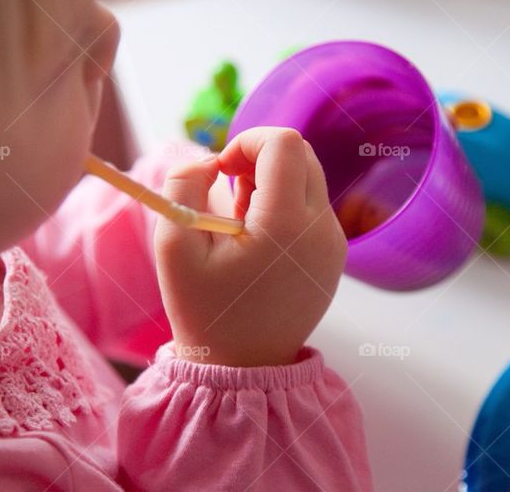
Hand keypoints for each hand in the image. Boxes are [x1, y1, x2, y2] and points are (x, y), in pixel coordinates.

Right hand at [154, 127, 346, 366]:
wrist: (242, 369)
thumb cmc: (205, 312)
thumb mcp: (175, 248)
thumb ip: (184, 187)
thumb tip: (209, 160)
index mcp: (286, 224)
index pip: (283, 142)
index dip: (246, 140)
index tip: (220, 170)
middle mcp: (321, 229)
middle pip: (300, 153)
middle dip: (258, 157)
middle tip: (227, 191)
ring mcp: (333, 244)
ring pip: (308, 177)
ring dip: (271, 181)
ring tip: (239, 223)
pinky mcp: (334, 256)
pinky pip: (312, 206)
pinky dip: (283, 204)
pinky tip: (257, 241)